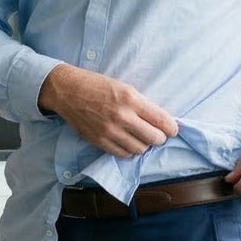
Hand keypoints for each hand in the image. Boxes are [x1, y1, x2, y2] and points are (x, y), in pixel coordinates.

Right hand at [38, 64, 176, 157]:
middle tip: (156, 133)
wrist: (68, 91)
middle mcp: (122, 116)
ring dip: (144, 145)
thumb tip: (160, 120)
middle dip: (159, 137)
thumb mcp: (124, 87)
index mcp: (131, 99)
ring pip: (140, 149)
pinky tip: (127, 141)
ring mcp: (110, 131)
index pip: (162, 121)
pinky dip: (129, 150)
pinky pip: (123, 154)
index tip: (172, 129)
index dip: (172, 128)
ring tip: (140, 137)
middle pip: (154, 138)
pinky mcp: (100, 141)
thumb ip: (142, 104)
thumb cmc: (97, 85)